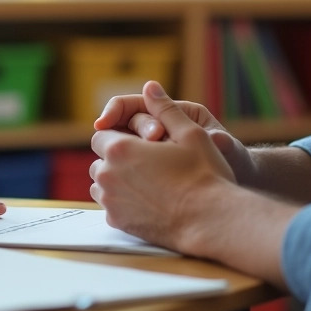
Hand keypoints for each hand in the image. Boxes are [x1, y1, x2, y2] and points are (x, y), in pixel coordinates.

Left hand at [90, 81, 235, 252]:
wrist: (210, 220)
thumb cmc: (204, 175)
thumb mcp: (190, 133)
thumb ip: (165, 108)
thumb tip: (150, 87)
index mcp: (120, 149)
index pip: (101, 134)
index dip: (119, 135)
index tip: (139, 141)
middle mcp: (108, 175)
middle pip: (99, 160)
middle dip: (116, 158)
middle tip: (145, 161)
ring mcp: (111, 201)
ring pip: (101, 184)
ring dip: (117, 179)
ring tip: (146, 179)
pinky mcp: (118, 223)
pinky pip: (110, 207)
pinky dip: (122, 201)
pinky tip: (146, 199)